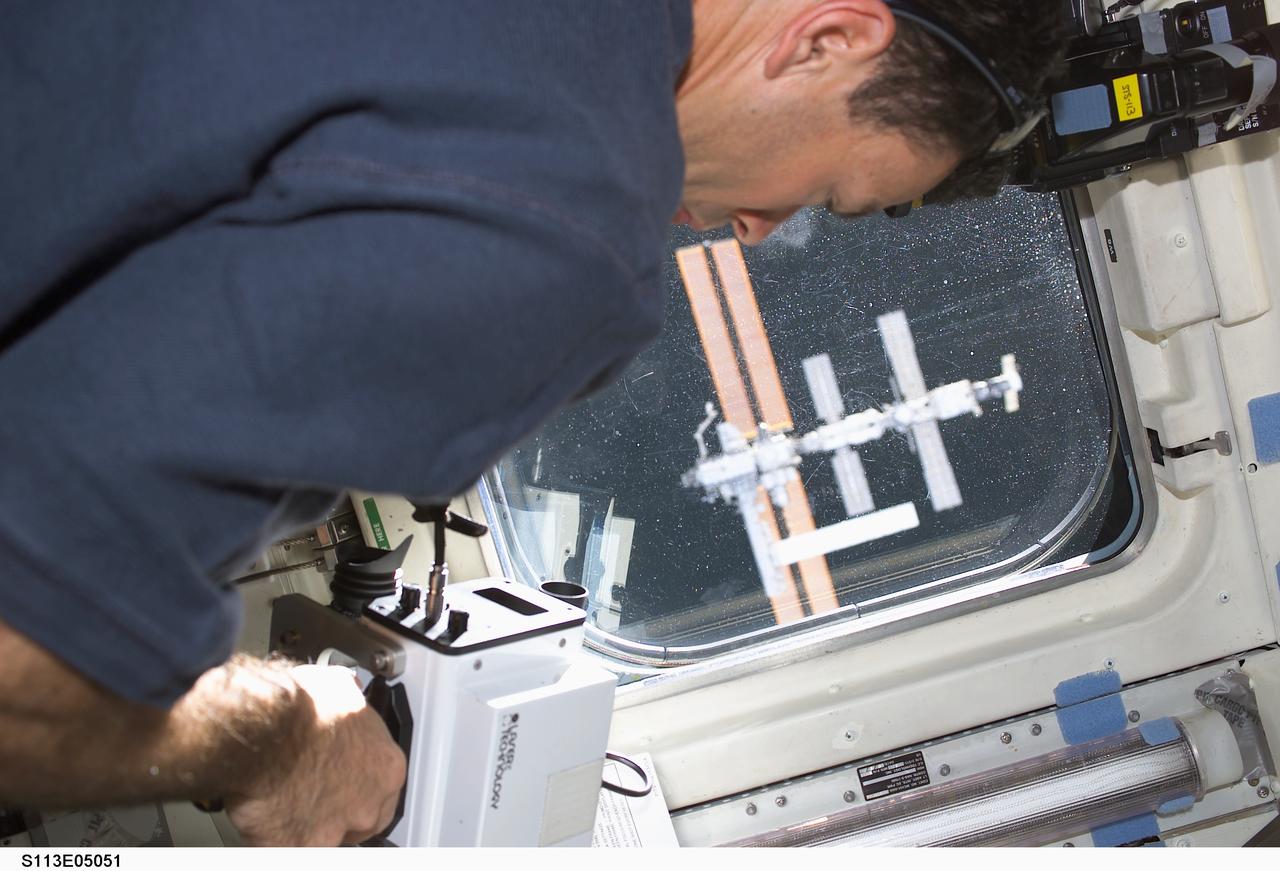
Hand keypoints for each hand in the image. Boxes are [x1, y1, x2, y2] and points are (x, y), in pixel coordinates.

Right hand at [226, 664, 407, 845]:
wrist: (266, 731)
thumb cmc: (302, 708)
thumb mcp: (339, 687)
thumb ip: (348, 699)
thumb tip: (344, 690)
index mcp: (387, 766)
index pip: (384, 786)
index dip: (361, 782)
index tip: (345, 776)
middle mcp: (369, 803)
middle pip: (363, 819)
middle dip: (342, 810)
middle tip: (315, 793)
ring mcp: (336, 829)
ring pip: (329, 839)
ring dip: (311, 825)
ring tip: (286, 804)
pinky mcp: (300, 846)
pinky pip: (290, 848)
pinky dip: (276, 839)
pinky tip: (266, 820)